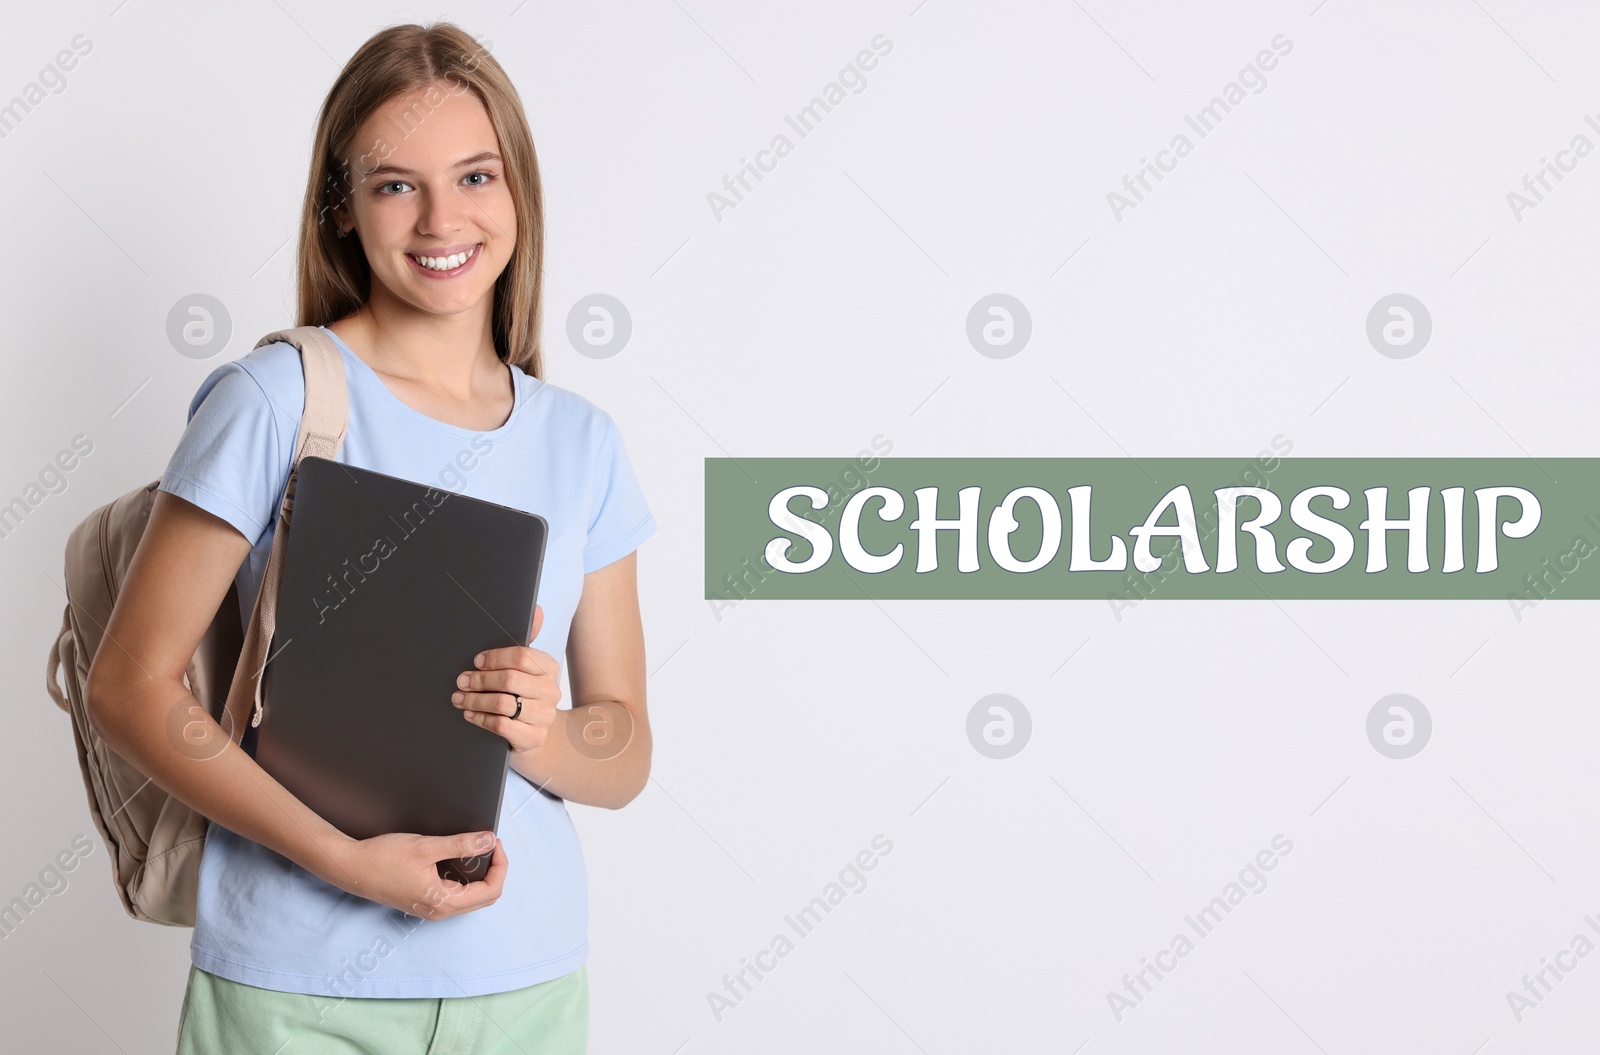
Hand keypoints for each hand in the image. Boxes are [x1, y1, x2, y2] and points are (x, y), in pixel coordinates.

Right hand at [314, 830, 506, 918]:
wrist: (351, 867)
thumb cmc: (382, 858)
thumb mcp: (426, 847)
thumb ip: (460, 844)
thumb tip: (488, 840)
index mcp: (444, 902)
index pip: (490, 891)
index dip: (500, 865)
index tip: (494, 842)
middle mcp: (440, 911)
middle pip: (485, 896)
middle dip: (494, 870)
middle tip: (490, 844)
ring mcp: (432, 908)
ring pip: (471, 896)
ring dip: (481, 874)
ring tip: (477, 848)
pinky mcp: (424, 901)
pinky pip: (456, 894)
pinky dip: (466, 877)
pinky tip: (460, 858)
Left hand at [452, 604, 560, 754]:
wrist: (535, 734)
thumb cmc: (523, 695)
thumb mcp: (525, 669)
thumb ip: (526, 641)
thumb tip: (537, 610)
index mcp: (549, 668)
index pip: (522, 657)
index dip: (495, 658)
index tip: (476, 661)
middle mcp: (551, 691)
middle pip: (509, 679)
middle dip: (479, 680)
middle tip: (461, 681)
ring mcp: (544, 716)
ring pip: (503, 703)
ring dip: (475, 700)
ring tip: (460, 698)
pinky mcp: (533, 737)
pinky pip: (500, 725)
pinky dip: (480, 718)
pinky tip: (470, 714)